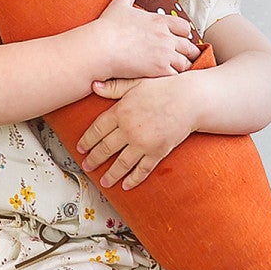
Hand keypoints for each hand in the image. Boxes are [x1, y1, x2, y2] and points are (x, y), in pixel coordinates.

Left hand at [77, 75, 198, 188]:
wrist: (189, 99)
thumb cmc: (163, 88)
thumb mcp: (136, 83)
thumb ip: (114, 87)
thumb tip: (93, 85)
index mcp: (121, 111)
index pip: (97, 130)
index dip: (87, 141)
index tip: (81, 149)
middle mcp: (129, 129)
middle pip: (105, 148)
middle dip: (94, 159)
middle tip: (87, 167)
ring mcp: (143, 143)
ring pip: (121, 163)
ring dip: (111, 174)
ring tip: (103, 182)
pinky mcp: (157, 152)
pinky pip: (142, 169)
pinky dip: (133, 179)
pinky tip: (126, 186)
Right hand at [95, 0, 199, 79]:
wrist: (101, 47)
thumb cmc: (108, 27)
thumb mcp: (120, 4)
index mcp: (160, 21)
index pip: (183, 27)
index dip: (184, 34)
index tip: (180, 39)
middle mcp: (166, 36)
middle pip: (189, 46)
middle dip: (188, 52)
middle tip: (185, 58)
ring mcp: (165, 54)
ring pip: (186, 62)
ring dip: (183, 66)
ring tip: (178, 71)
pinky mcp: (159, 70)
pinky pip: (176, 76)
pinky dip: (175, 78)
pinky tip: (170, 81)